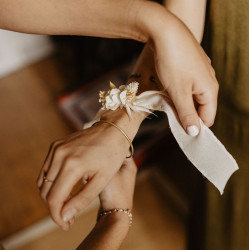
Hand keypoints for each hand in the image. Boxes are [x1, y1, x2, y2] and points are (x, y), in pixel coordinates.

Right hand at [37, 109, 141, 230]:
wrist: (113, 129)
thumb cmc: (112, 154)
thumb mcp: (102, 179)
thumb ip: (82, 199)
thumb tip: (64, 216)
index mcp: (72, 165)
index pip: (54, 199)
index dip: (57, 216)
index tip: (66, 225)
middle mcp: (59, 155)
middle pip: (45, 191)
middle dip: (54, 208)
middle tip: (68, 217)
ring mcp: (56, 148)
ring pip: (43, 180)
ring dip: (51, 195)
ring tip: (67, 202)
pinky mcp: (56, 145)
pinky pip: (46, 168)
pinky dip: (51, 181)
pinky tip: (64, 187)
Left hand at [140, 3, 218, 134]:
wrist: (165, 31)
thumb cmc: (173, 62)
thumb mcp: (179, 93)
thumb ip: (187, 114)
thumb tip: (194, 132)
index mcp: (210, 90)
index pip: (207, 119)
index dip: (194, 127)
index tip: (179, 130)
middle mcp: (209, 82)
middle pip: (200, 108)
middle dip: (185, 113)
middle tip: (170, 112)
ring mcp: (200, 73)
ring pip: (192, 97)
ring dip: (180, 102)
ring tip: (167, 98)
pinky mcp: (191, 67)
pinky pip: (188, 86)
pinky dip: (178, 91)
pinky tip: (168, 87)